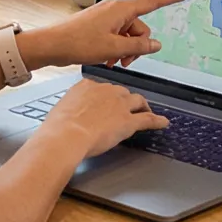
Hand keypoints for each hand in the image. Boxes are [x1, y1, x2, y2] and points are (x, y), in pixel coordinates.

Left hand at [22, 0, 186, 69]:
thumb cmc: (79, 43)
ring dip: (125, 50)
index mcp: (122, 9)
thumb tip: (156, 45)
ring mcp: (107, 17)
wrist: (52, 45)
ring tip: (113, 62)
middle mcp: (115, 9)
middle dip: (137, 46)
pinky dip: (116, 47)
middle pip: (140, 27)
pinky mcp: (99, 25)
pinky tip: (107, 60)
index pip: (154, 2)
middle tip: (125, 62)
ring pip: (128, 34)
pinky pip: (116, 35)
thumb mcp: (114, 48)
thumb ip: (138, 47)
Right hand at [43, 79, 166, 156]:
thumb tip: (69, 114)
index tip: (107, 103)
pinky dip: (157, 121)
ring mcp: (120, 105)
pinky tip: (163, 122)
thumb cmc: (58, 126)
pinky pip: (147, 119)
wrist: (66, 135)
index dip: (107, 97)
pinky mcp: (128, 121)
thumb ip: (71, 107)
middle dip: (125, 100)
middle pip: (122, 93)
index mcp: (88, 86)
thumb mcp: (62, 108)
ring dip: (143, 106)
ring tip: (147, 111)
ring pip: (137, 101)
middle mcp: (106, 91)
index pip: (102, 89)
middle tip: (126, 109)